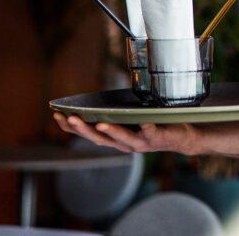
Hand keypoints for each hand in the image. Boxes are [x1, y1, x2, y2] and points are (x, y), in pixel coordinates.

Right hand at [53, 112, 197, 154]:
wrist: (182, 136)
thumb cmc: (154, 123)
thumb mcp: (130, 117)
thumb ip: (115, 111)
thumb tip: (97, 96)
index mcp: (115, 137)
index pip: (88, 134)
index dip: (72, 127)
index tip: (56, 115)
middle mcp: (125, 143)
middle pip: (100, 138)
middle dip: (84, 129)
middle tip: (71, 118)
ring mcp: (141, 142)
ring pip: (122, 138)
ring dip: (110, 132)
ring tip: (98, 123)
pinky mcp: (158, 138)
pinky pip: (152, 132)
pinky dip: (147, 128)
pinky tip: (143, 121)